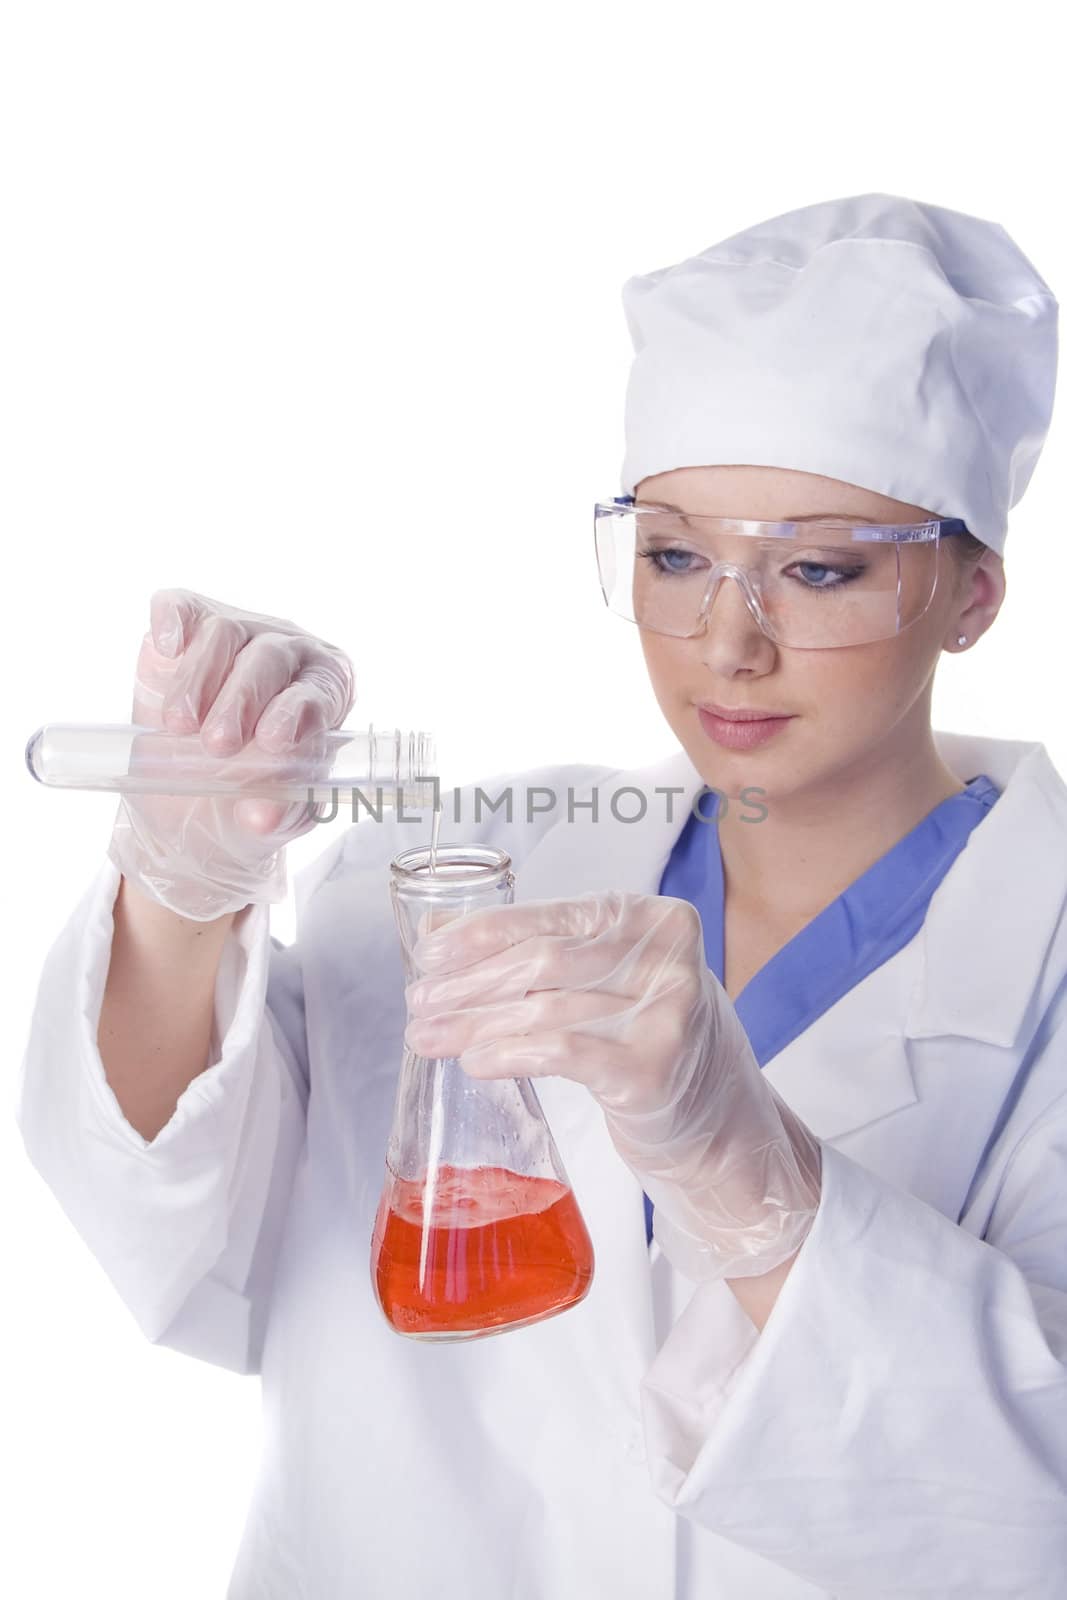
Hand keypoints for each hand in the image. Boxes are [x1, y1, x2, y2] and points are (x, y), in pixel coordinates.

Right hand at [107, 588, 355, 919]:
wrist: (192, 803)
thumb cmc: (248, 800)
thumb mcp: (267, 816)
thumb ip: (273, 812)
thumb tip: (261, 815)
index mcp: (325, 692)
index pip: (318, 691)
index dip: (296, 712)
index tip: (271, 741)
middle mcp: (288, 653)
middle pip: (270, 658)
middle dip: (242, 701)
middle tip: (217, 745)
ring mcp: (238, 632)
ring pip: (225, 633)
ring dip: (200, 679)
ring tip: (181, 726)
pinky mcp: (187, 624)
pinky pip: (182, 606)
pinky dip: (172, 620)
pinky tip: (166, 646)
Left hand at [402, 891, 821, 1281]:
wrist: (721, 1124)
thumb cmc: (652, 1039)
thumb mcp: (610, 980)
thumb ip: (541, 950)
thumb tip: (437, 933)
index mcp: (653, 918)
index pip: (550, 915)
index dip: (481, 933)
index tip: (429, 953)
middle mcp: (667, 957)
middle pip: (542, 959)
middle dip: (467, 982)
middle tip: (418, 1003)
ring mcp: (666, 1012)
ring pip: (543, 1006)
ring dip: (473, 1023)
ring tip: (429, 1038)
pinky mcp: (653, 1069)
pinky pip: (560, 1053)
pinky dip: (508, 1054)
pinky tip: (474, 1062)